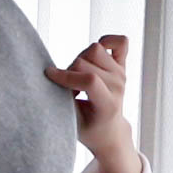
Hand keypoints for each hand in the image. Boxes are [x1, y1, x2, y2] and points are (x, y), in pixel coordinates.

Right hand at [46, 36, 143, 172]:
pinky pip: (121, 42)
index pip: (89, 80)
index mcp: (108, 104)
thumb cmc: (89, 130)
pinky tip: (96, 54)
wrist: (110, 132)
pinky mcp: (122, 65)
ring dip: (81, 58)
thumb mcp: (72, 124)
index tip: (49, 75)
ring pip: (96, 48)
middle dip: (69, 71)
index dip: (66, 75)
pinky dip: (107, 41)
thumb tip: (50, 79)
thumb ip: (63, 102)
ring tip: (78, 75)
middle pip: (86, 62)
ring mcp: (121, 74)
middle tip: (67, 87)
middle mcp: (118, 86)